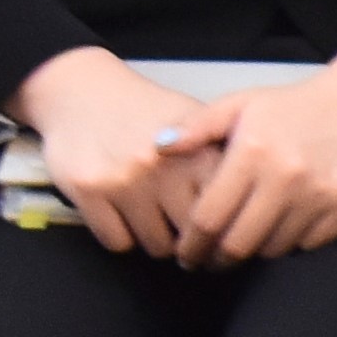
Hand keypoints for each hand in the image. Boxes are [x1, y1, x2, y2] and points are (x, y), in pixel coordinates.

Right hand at [5, 44, 216, 255]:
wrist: (83, 90)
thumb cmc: (145, 111)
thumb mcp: (194, 122)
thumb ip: (223, 158)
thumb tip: (254, 203)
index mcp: (198, 152)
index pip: (228, 213)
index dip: (227, 228)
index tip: (223, 234)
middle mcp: (165, 168)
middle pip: (195, 238)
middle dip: (194, 241)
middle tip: (186, 234)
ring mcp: (125, 180)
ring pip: (157, 246)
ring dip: (157, 240)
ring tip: (153, 220)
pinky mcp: (88, 191)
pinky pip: (117, 242)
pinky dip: (122, 237)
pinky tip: (123, 217)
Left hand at [175, 50, 336, 262]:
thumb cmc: (297, 105)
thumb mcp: (241, 104)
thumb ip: (196, 127)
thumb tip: (157, 147)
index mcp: (252, 152)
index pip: (209, 217)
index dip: (192, 245)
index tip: (186, 255)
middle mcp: (286, 177)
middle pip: (239, 243)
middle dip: (218, 259)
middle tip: (210, 261)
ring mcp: (320, 196)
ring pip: (274, 248)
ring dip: (256, 250)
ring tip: (248, 240)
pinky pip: (309, 244)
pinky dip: (292, 243)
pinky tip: (283, 229)